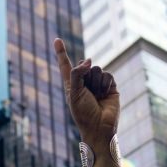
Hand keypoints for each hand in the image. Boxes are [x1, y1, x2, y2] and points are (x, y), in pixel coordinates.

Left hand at [53, 38, 119, 155]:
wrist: (100, 127)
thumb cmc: (83, 114)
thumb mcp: (74, 93)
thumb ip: (78, 73)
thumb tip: (89, 60)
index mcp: (72, 85)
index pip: (66, 65)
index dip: (61, 52)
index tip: (57, 40)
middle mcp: (84, 82)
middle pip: (85, 65)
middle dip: (86, 76)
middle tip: (87, 93)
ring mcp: (98, 84)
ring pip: (97, 69)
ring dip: (96, 82)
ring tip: (97, 96)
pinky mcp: (110, 86)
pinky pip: (107, 74)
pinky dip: (105, 83)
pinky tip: (105, 95)